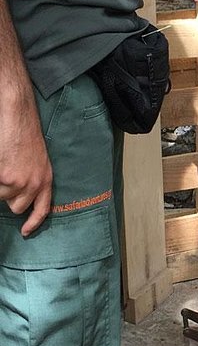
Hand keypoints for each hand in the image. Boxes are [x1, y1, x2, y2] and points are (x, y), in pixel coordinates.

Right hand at [0, 96, 51, 236]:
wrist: (17, 113)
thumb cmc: (24, 133)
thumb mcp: (36, 160)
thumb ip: (32, 179)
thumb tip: (20, 197)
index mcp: (46, 179)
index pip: (43, 209)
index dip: (33, 222)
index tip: (25, 232)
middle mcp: (35, 183)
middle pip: (15, 206)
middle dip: (7, 195)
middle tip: (6, 174)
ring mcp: (18, 181)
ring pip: (0, 196)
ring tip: (3, 163)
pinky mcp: (3, 176)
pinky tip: (0, 161)